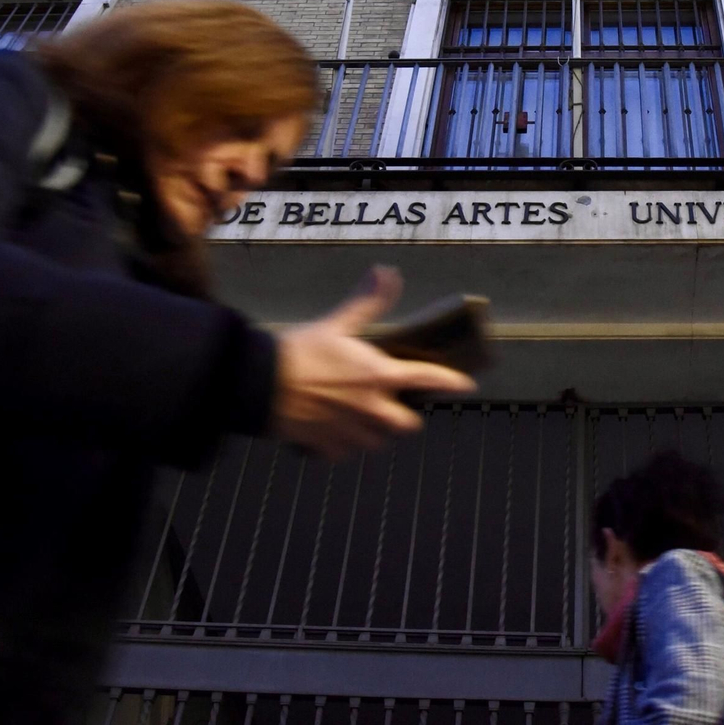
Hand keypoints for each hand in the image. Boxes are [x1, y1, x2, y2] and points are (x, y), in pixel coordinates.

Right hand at [271, 266, 474, 458]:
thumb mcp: (337, 323)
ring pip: (378, 440)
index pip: (428, 380)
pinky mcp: (329, 448)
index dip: (451, 383)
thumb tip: (388, 272)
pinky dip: (343, 443)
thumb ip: (368, 302)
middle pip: (407, 424)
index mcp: (379, 377)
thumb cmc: (299, 352)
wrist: (258, 385)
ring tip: (360, 414)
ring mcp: (352, 433)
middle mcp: (373, 410)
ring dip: (375, 430)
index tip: (466, 385)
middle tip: (392, 401)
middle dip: (404, 414)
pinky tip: (331, 428)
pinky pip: (346, 452)